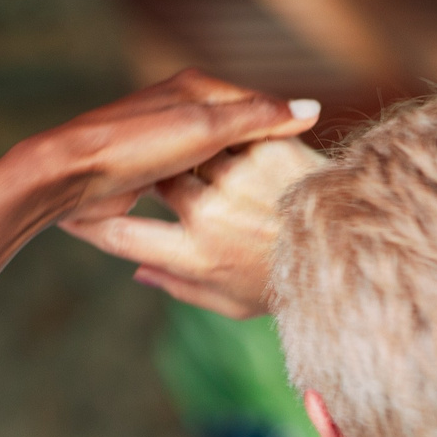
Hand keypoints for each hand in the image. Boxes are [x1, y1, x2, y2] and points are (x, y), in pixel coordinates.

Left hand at [34, 70, 318, 241]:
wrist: (72, 175)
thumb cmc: (137, 145)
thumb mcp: (208, 128)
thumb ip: (259, 119)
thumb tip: (312, 109)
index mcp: (196, 88)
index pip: (257, 106)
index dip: (284, 132)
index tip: (309, 165)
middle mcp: (181, 109)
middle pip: (237, 136)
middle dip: (260, 160)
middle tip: (290, 192)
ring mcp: (164, 143)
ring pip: (214, 164)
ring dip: (233, 183)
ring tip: (264, 209)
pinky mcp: (148, 173)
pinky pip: (189, 185)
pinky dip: (206, 198)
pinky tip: (224, 218)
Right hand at [63, 136, 329, 318]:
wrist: (360, 253)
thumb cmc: (290, 287)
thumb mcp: (231, 305)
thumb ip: (179, 288)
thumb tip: (135, 273)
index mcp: (198, 257)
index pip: (123, 235)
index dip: (90, 222)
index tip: (77, 213)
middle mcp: (213, 216)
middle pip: (153, 179)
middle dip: (143, 172)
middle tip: (136, 166)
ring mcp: (240, 178)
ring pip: (186, 148)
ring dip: (182, 148)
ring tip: (179, 147)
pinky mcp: (267, 148)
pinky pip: (228, 130)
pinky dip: (221, 134)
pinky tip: (222, 138)